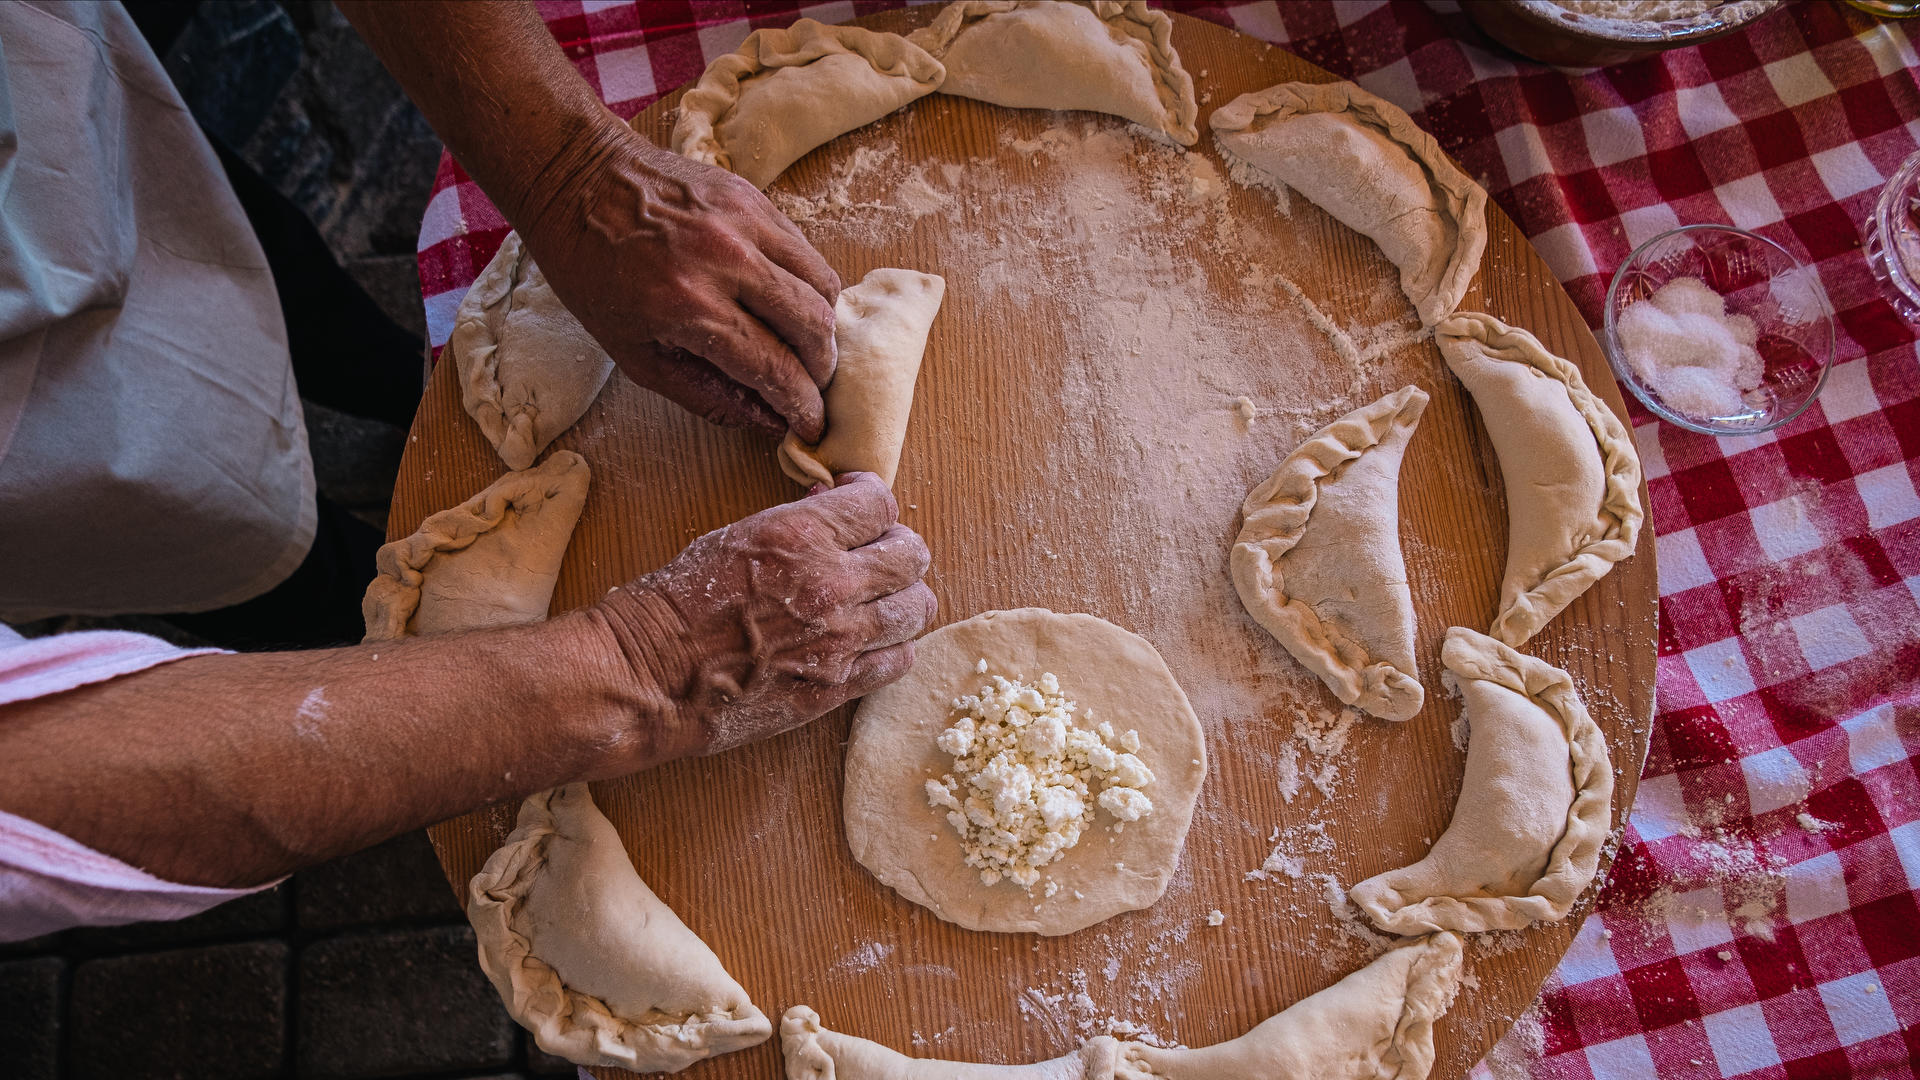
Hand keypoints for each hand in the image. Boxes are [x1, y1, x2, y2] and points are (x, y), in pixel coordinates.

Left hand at [522, 115, 840, 439]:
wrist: (576, 181)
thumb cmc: (593, 274)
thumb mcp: (635, 354)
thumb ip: (707, 394)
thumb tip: (768, 420)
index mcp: (687, 305)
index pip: (772, 366)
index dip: (800, 405)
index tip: (810, 425)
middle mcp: (724, 259)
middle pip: (812, 324)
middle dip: (820, 368)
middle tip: (809, 384)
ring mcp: (744, 220)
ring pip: (822, 284)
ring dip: (820, 324)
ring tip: (801, 342)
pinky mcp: (753, 196)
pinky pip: (804, 250)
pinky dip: (804, 283)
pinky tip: (782, 299)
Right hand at [593, 473, 935, 758]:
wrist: (649, 675)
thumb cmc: (678, 602)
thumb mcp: (733, 536)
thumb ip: (797, 523)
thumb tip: (835, 506)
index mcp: (801, 536)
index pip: (880, 504)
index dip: (873, 501)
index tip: (864, 506)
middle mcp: (830, 585)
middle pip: (912, 555)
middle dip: (897, 547)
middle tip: (877, 552)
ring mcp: (838, 640)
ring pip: (917, 608)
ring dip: (902, 597)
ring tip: (878, 598)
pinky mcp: (835, 687)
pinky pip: (899, 660)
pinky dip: (892, 647)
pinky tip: (869, 640)